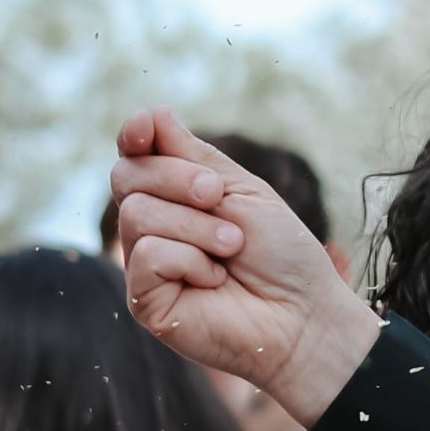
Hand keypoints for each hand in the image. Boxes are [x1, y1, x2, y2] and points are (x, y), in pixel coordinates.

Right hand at [110, 110, 376, 428]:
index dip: (134, 135)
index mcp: (176, 197)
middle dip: (178, 179)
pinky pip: (147, 255)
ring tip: (231, 249)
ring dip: (196, 226)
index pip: (136, 156)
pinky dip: (190, 261)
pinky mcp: (143, 300)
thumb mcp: (242, 189)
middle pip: (128, 176)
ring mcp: (144, 265)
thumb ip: (194, 156)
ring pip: (138, 214)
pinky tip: (214, 280)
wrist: (301, 314)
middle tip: (218, 200)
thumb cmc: (281, 254)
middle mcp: (153, 228)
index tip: (144, 128)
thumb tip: (152, 115)